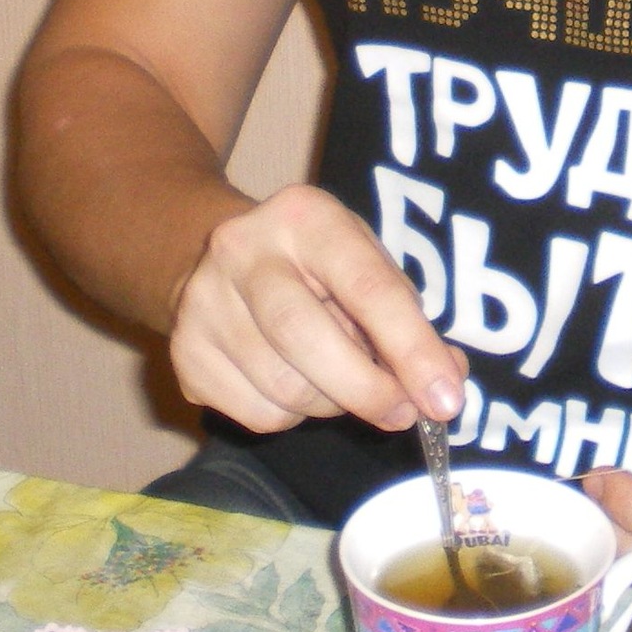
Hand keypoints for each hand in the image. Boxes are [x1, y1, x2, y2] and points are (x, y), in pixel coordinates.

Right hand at [169, 183, 466, 433]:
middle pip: (308, 338)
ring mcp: (204, 304)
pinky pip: (257, 414)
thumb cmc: (311, 263)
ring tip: (343, 382)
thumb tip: (446, 382)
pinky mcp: (185, 356)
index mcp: (305, 215)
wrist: (215, 260)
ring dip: (332, 404)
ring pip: (284, 388)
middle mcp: (244, 251)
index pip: (366, 285)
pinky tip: (297, 383)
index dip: (411, 348)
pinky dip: (294, 416)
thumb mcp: (363, 261)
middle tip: (405, 413)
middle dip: (368, 389)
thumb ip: (407, 316)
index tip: (445, 397)